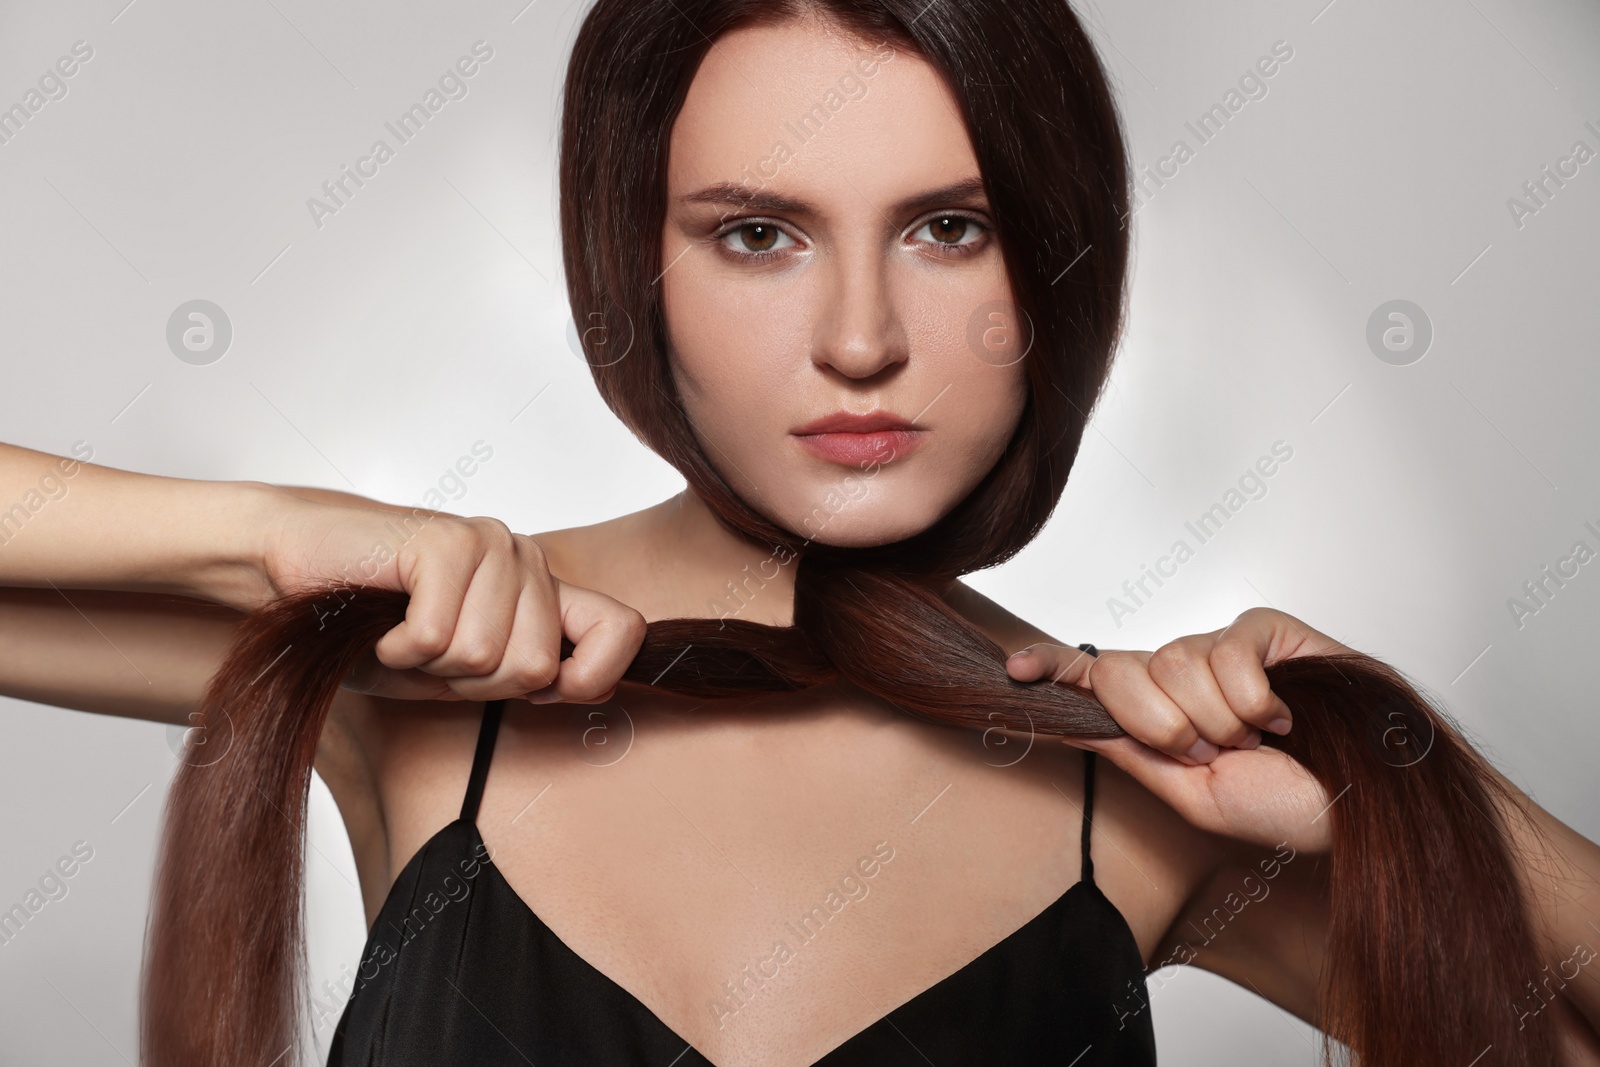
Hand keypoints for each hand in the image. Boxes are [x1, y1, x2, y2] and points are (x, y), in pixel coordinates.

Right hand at [252, 488, 645, 705]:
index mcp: (542, 586)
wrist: (288, 576)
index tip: (536, 693)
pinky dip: (397, 650)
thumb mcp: (462, 671)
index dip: (590, 677)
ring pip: (486, 657)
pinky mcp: (446, 541)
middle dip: (471, 683)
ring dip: (429, 665)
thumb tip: (580, 687)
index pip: (621, 629)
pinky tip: (380, 621)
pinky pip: (438, 638)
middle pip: (535, 668)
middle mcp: (525, 557)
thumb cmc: (370, 624)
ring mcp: (490, 543)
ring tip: (402, 633)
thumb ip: (525, 674)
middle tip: (428, 653)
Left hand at [1006, 608, 1353, 850]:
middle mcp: (1180, 675)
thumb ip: (1131, 752)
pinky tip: (1280, 715)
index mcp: (1156, 714)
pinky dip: (1250, 695)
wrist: (1361, 809)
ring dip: (1217, 719)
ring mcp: (1220, 648)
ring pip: (1174, 662)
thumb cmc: (1285, 808)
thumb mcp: (1191, 796)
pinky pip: (1226, 648)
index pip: (1091, 678)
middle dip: (1165, 727)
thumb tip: (1068, 720)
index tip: (1013, 671)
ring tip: (1258, 740)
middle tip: (1215, 756)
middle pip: (1123, 673)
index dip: (1050, 668)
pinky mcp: (1264, 630)